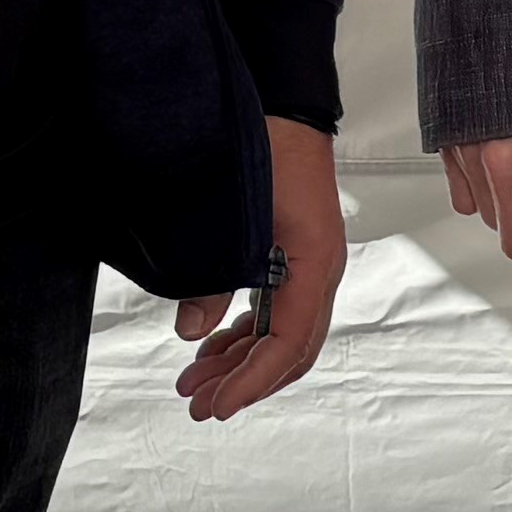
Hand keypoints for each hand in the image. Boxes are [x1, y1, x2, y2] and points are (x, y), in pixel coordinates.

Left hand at [175, 117, 341, 420]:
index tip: (218, 404)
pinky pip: (275, 311)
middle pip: (290, 349)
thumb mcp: (238, 217)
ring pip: (281, 333)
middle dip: (244, 381)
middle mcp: (320, 273)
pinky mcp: (294, 257)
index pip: (289, 342)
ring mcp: (309, 266)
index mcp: (316, 265)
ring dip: (240, 360)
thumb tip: (191, 332)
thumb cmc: (270, 149)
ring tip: (195, 378)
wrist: (285, 107)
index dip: (253, 379)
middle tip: (198, 403)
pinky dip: (245, 334)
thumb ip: (215, 276)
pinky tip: (212, 343)